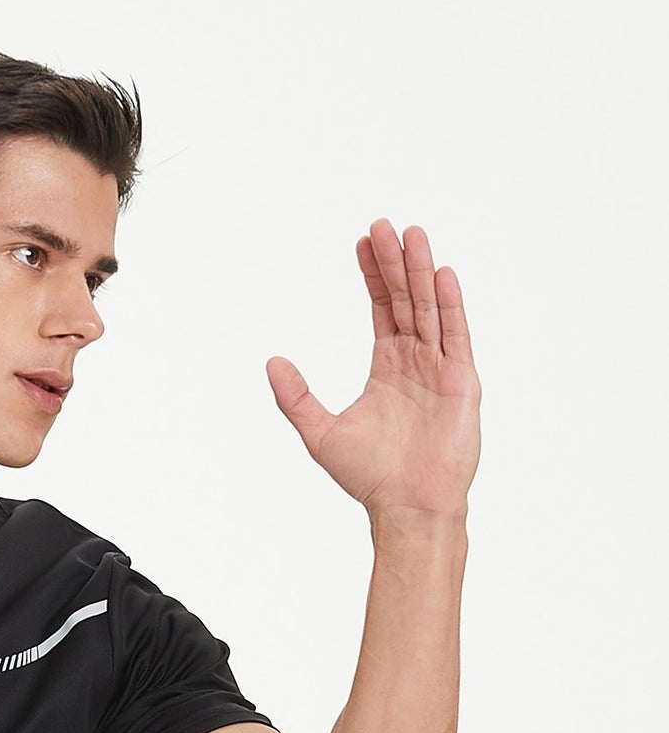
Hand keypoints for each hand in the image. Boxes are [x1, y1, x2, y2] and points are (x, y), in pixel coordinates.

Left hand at [266, 219, 477, 521]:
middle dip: (395, 262)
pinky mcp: (461, 383)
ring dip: (421, 271)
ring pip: (430, 308)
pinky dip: (450, 305)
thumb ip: (296, 397)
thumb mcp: (321, 433)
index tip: (364, 242)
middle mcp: (416, 361)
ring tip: (412, 234)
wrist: (407, 508)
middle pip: (406, 299)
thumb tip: (271, 362)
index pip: (383, 308)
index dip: (373, 275)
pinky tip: (442, 275)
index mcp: (388, 367)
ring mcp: (441, 369)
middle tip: (384, 224)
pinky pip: (455, 336)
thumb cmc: (370, 478)